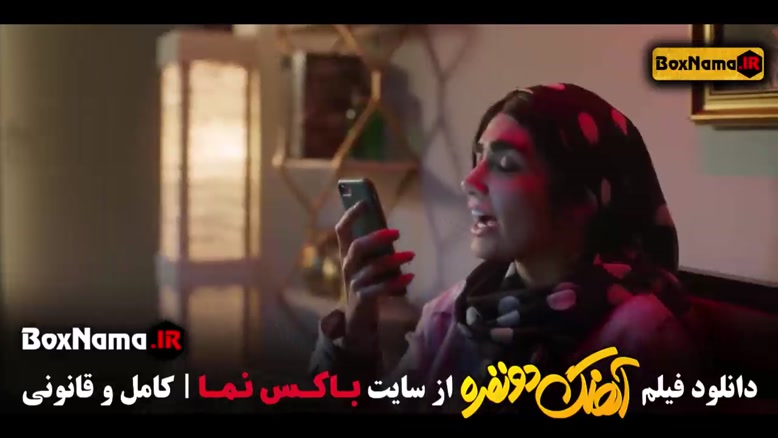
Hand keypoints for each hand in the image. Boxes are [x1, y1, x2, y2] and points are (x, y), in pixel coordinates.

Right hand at [334, 201, 414, 349]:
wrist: (358, 318)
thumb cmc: (367, 283)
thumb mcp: (368, 263)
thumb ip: (375, 249)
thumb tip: (391, 231)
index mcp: (346, 254)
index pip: (342, 231)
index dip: (351, 215)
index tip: (365, 202)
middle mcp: (347, 266)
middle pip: (357, 247)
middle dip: (376, 237)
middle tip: (397, 232)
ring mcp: (354, 283)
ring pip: (372, 268)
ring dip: (394, 260)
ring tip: (411, 255)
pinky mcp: (362, 299)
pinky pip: (379, 289)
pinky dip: (396, 282)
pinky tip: (410, 277)